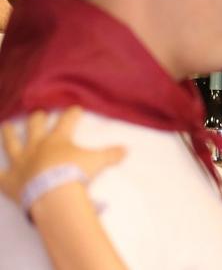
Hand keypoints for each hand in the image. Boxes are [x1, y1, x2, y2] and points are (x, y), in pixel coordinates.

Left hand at [0, 107, 124, 202]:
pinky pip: (0, 177)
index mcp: (58, 139)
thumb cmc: (74, 173)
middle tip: (39, 113)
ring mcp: (21, 163)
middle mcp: (36, 147)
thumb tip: (126, 149)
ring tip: (6, 126)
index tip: (75, 109)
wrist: (53, 195)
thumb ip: (111, 154)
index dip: (72, 113)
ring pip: (12, 144)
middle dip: (37, 118)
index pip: (67, 120)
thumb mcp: (97, 161)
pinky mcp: (10, 181)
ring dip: (10, 134)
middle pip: (35, 127)